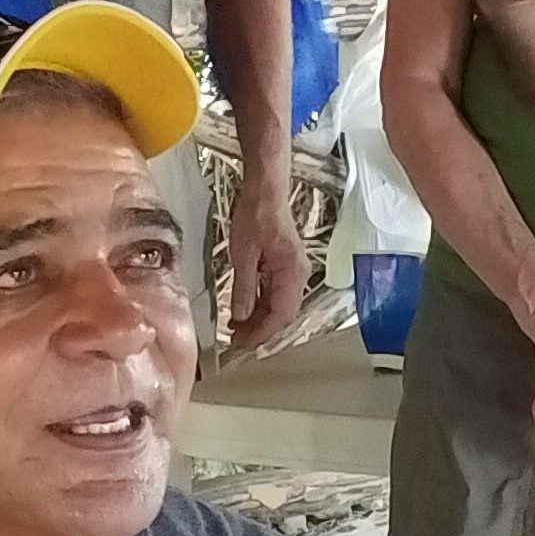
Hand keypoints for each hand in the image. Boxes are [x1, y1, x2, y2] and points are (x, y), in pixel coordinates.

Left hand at [224, 173, 307, 352]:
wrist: (266, 191)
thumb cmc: (255, 216)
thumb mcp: (243, 255)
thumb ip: (244, 288)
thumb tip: (241, 317)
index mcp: (292, 273)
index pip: (280, 315)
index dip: (261, 332)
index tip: (241, 343)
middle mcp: (298, 276)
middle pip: (282, 314)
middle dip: (260, 330)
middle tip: (235, 340)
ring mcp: (294, 272)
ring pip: (280, 306)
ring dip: (260, 319)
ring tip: (237, 328)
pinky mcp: (286, 267)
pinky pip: (276, 294)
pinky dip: (262, 305)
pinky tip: (245, 310)